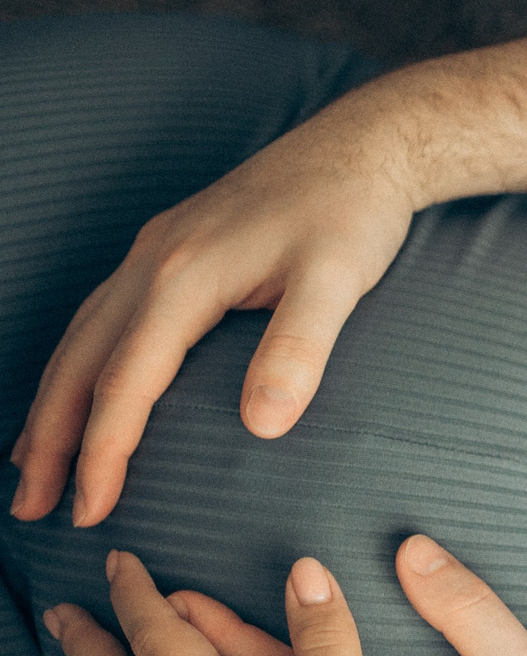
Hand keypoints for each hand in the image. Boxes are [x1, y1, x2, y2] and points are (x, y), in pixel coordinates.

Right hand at [9, 109, 419, 526]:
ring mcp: (155, 253)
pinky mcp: (170, 249)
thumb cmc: (354, 214)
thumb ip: (298, 350)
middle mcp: (151, 264)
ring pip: (81, 339)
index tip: (89, 509)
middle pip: (78, 364)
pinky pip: (102, 316)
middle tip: (32, 507)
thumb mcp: (339, 281)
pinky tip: (81, 390)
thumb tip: (260, 427)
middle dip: (50, 440)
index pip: (125, 384)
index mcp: (182, 278)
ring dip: (52, 404)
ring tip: (32, 464)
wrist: (363, 146)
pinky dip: (78, 363)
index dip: (102, 452)